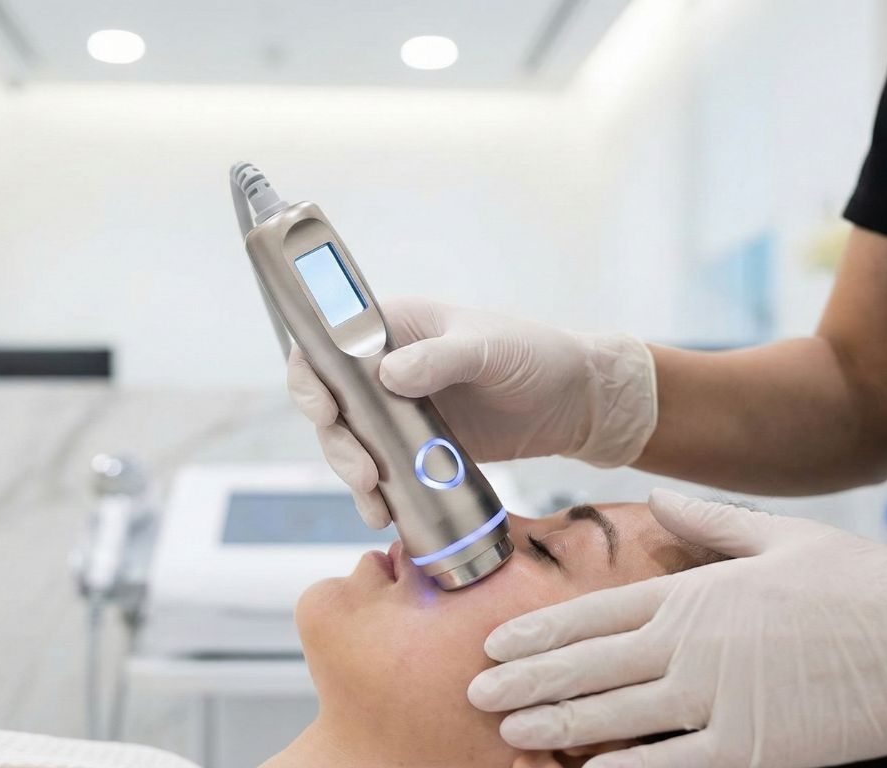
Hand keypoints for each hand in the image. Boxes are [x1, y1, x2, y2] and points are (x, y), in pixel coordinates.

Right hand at [286, 297, 656, 527]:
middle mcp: (385, 369)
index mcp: (393, 328)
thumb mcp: (490, 349)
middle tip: (362, 472)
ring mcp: (398, 412)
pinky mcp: (416, 449)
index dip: (310, 375)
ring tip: (374, 501)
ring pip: (351, 444)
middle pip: (331, 404)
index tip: (322, 409)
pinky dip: (377, 495)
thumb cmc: (536, 356)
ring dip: (353, 473)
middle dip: (336, 442)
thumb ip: (442, 359)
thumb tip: (388, 375)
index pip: (328, 344)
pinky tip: (385, 514)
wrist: (576, 403)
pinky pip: (382, 472)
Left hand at [467, 490, 886, 766]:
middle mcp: (695, 644)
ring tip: (509, 729)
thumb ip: (709, 522)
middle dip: (528, 680)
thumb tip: (660, 495)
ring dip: (555, 722)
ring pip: (616, 714)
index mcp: (697, 593)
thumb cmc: (861, 583)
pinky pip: (672, 764)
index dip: (541, 632)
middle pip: (590, 665)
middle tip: (475, 693)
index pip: (597, 614)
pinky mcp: (754, 746)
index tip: (496, 643)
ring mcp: (721, 698)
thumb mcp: (780, 538)